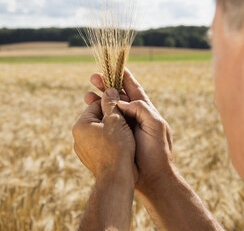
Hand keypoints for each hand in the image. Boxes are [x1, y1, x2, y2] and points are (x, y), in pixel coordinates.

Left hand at [73, 88, 137, 182]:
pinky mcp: (91, 161)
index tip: (123, 102)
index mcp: (80, 125)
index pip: (95, 105)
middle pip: (97, 119)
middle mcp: (78, 138)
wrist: (116, 178)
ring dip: (112, 129)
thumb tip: (108, 89)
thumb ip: (111, 103)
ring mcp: (83, 151)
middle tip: (126, 116)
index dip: (111, 102)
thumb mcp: (116, 120)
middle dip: (112, 116)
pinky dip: (110, 142)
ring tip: (127, 131)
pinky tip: (123, 144)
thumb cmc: (117, 147)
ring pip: (100, 132)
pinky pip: (101, 145)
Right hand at [84, 69, 174, 193]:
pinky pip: (106, 123)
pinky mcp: (118, 138)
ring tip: (86, 95)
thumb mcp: (156, 125)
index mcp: (146, 110)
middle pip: (119, 96)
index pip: (134, 88)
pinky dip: (98, 116)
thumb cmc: (157, 152)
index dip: (124, 76)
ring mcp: (126, 127)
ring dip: (98, 100)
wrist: (154, 178)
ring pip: (110, 109)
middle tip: (93, 78)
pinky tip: (89, 114)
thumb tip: (122, 101)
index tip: (114, 65)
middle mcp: (136, 116)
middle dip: (106, 86)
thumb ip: (142, 109)